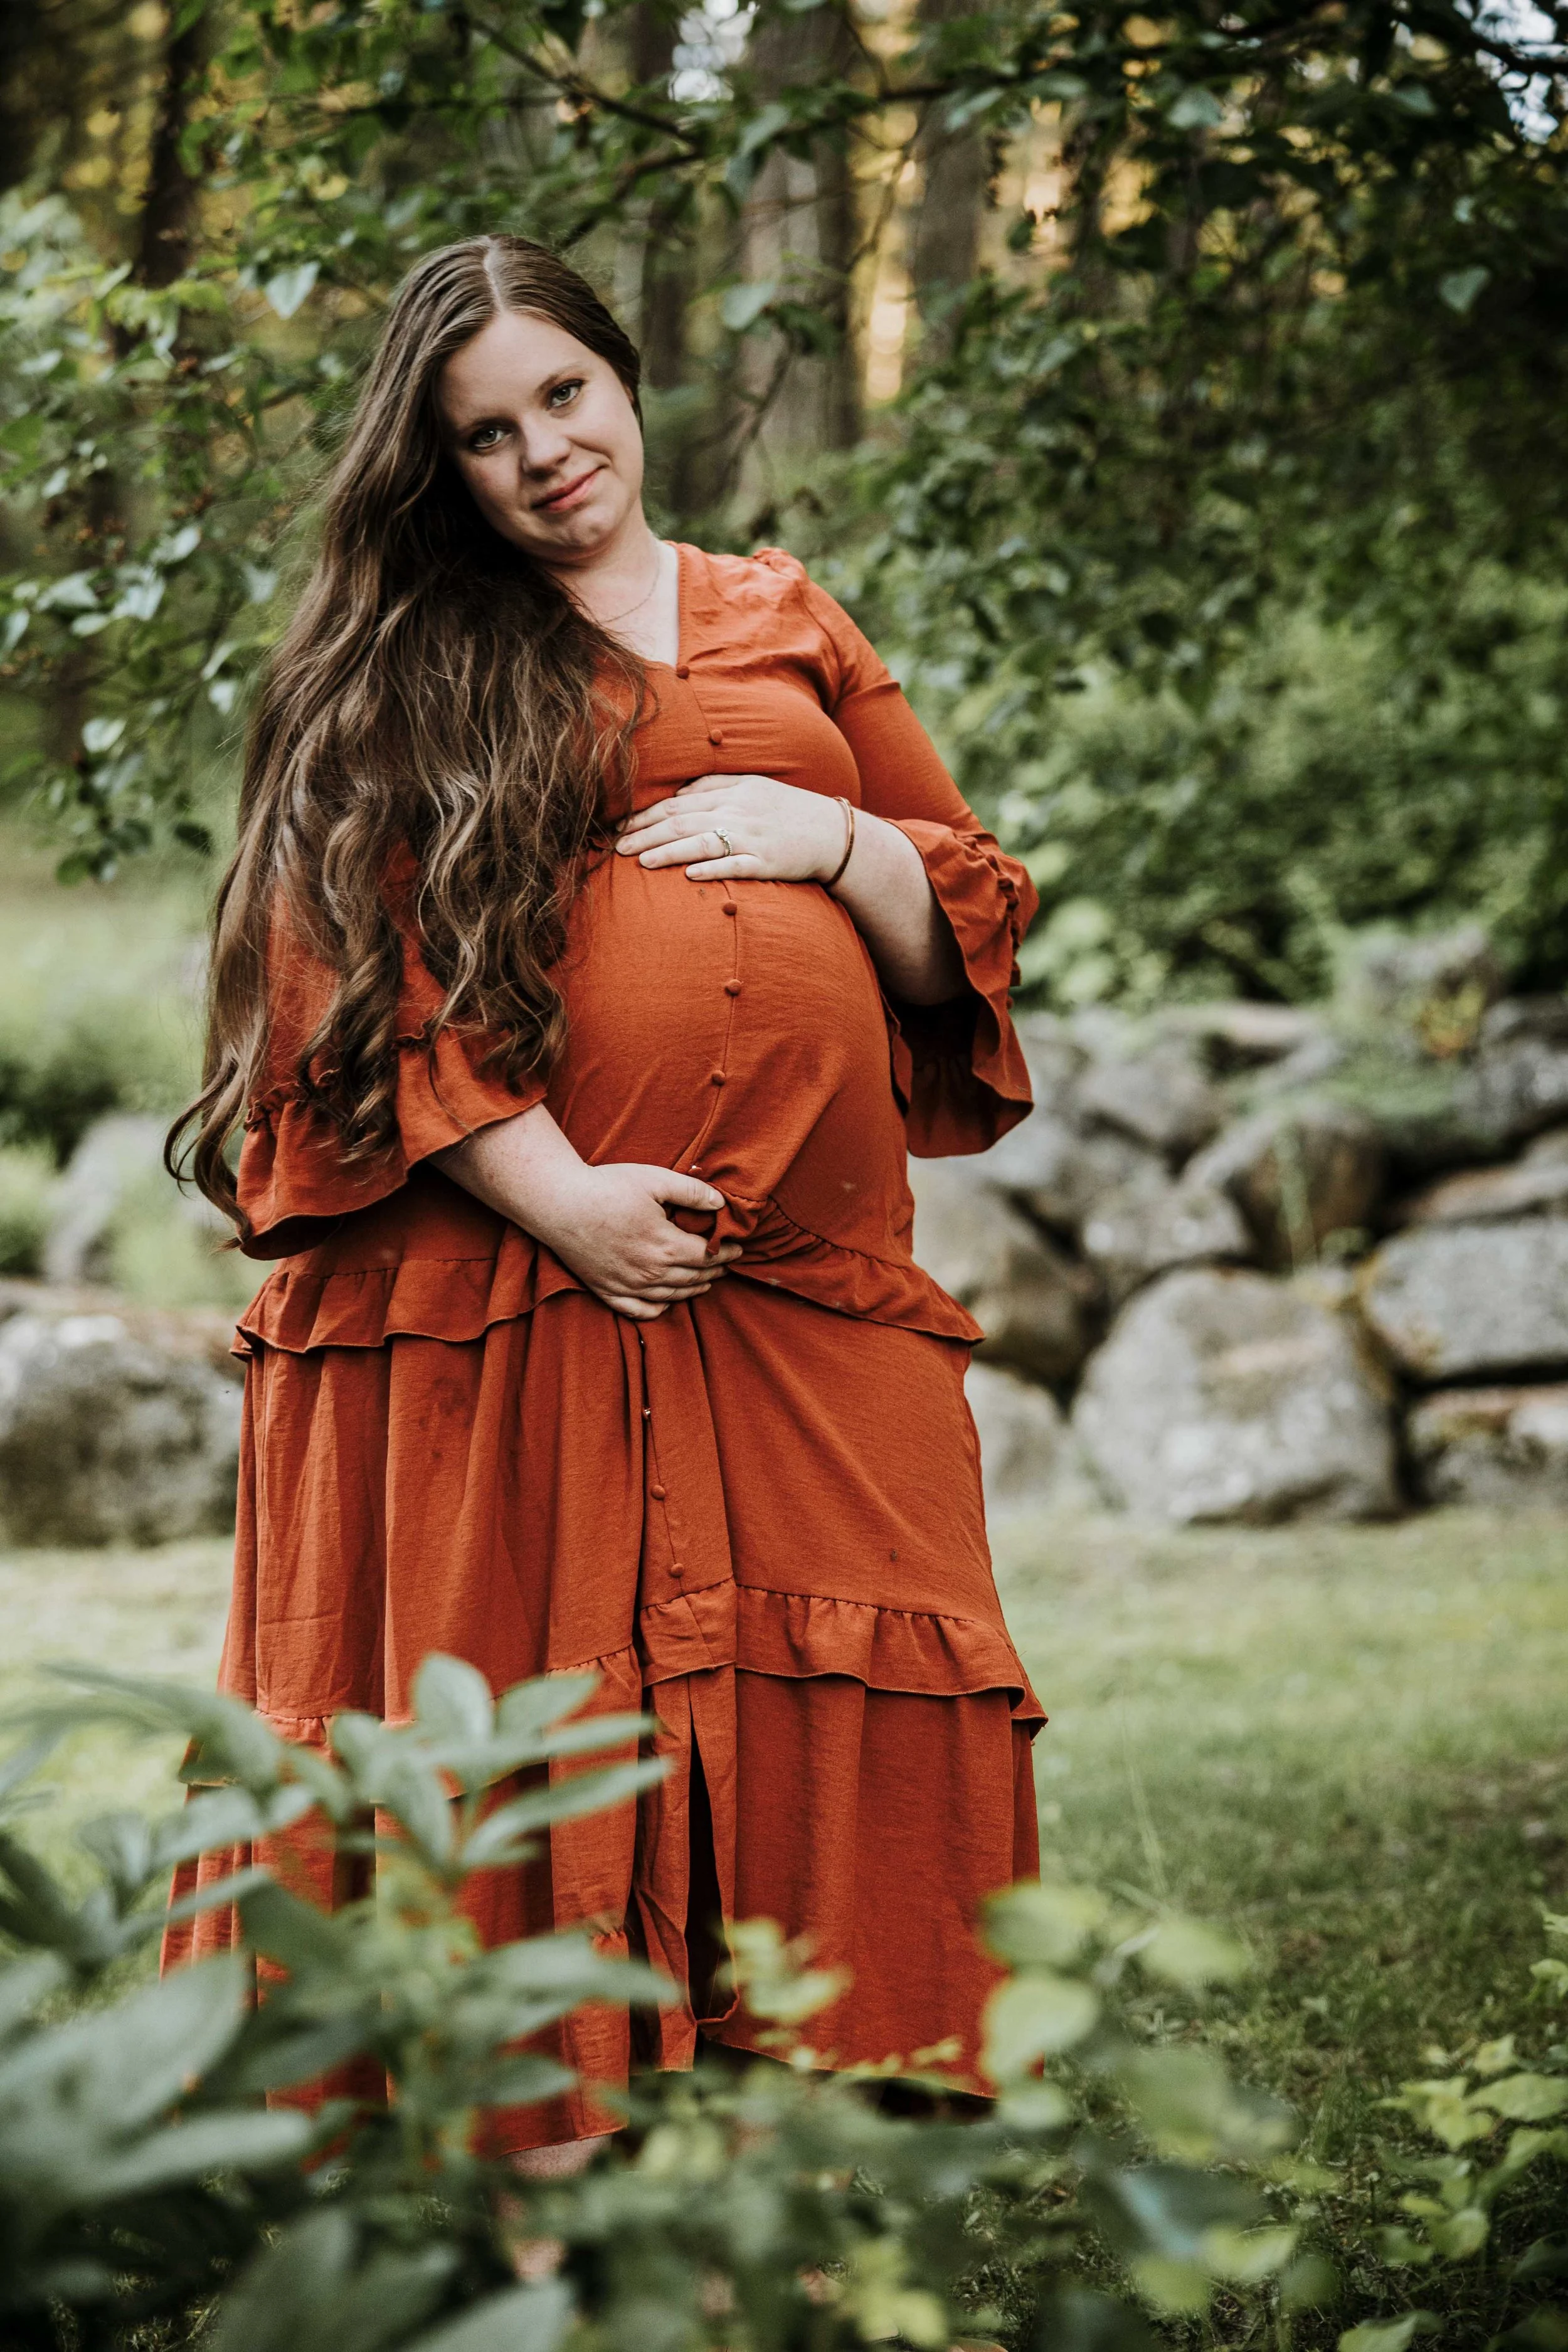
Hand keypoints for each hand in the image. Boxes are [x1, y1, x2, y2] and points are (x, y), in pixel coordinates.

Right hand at [528, 1161, 740, 1320]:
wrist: (559, 1204)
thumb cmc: (607, 1188)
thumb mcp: (655, 1180)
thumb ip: (692, 1192)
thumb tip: (722, 1204)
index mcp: (666, 1247)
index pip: (708, 1256)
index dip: (726, 1252)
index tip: (737, 1248)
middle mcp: (651, 1274)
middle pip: (694, 1278)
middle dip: (715, 1271)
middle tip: (725, 1264)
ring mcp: (628, 1286)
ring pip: (672, 1296)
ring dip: (693, 1289)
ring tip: (705, 1281)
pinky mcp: (607, 1291)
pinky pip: (640, 1311)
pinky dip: (659, 1309)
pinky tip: (667, 1301)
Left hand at [616, 773, 850, 883]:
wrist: (831, 832)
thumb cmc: (787, 811)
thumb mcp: (752, 787)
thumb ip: (715, 786)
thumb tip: (679, 791)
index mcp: (732, 791)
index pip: (679, 802)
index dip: (645, 814)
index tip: (618, 826)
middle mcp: (738, 811)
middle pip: (683, 820)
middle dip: (646, 834)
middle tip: (617, 847)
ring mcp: (752, 837)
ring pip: (703, 842)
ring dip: (669, 851)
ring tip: (641, 861)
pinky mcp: (767, 862)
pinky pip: (736, 865)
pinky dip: (712, 869)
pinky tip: (689, 874)